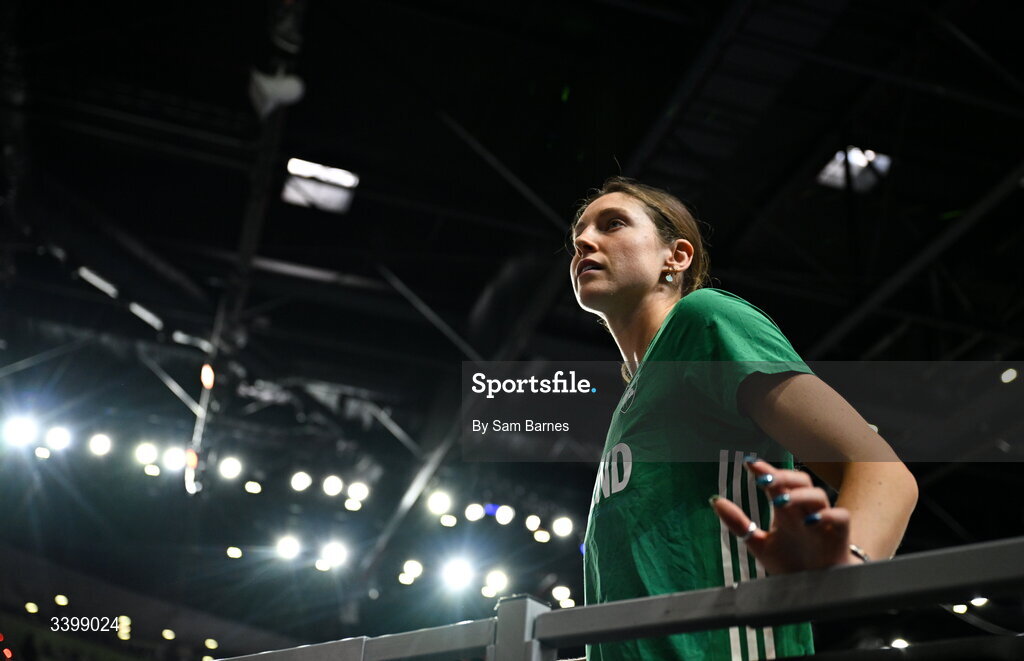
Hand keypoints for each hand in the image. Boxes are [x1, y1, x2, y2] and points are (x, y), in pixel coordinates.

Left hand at [710, 458, 859, 573]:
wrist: (814, 590)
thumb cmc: (790, 561)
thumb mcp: (759, 544)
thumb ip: (739, 523)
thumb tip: (715, 500)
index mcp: (786, 509)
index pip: (777, 482)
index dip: (766, 470)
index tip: (749, 463)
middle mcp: (804, 510)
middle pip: (801, 480)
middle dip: (783, 477)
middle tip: (764, 480)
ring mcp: (823, 520)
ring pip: (819, 495)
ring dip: (799, 495)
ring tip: (780, 502)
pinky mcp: (839, 536)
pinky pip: (841, 516)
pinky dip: (829, 515)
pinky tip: (811, 520)